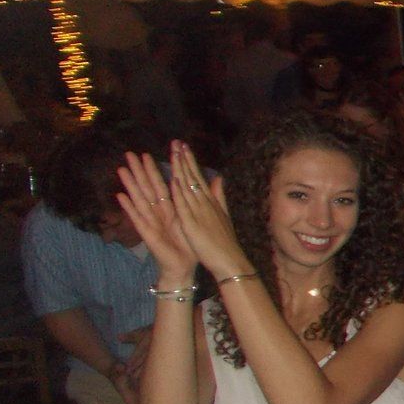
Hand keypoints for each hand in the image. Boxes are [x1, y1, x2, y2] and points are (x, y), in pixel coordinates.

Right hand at [117, 150, 198, 278]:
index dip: (153, 171)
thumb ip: (188, 203)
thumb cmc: (187, 243)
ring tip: (121, 169)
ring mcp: (150, 222)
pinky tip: (120, 196)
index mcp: (169, 209)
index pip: (160, 185)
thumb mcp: (191, 219)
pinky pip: (137, 218)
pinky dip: (129, 207)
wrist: (183, 266)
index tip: (146, 154)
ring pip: (139, 199)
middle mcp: (157, 212)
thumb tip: (193, 187)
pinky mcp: (147, 233)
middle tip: (128, 154)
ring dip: (130, 185)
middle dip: (138, 172)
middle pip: (146, 188)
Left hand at [167, 143, 250, 282]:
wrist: (230, 261)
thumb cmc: (225, 242)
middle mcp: (205, 204)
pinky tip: (174, 179)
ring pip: (187, 187)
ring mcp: (198, 212)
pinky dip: (179, 192)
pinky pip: (184, 206)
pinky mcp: (192, 224)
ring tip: (174, 153)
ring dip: (180, 169)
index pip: (198, 177)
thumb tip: (218, 178)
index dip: (190, 162)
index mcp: (210, 202)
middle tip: (177, 142)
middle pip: (192, 177)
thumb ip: (219, 196)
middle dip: (184, 159)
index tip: (184, 147)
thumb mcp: (223, 215)